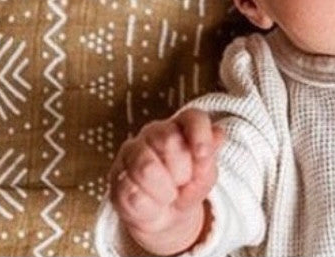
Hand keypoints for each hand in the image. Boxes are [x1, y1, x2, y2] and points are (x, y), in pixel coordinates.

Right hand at [108, 108, 226, 255]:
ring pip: (146, 167)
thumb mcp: (205, 176)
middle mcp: (153, 132)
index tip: (203, 155)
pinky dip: (149, 205)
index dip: (200, 134)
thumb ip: (208, 157)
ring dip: (164, 190)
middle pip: (169, 140)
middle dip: (182, 170)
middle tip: (182, 182)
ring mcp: (131, 152)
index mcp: (179, 126)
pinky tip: (152, 204)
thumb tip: (218, 133)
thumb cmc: (187, 187)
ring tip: (168, 195)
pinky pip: (132, 192)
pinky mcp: (116, 177)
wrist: (166, 217)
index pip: (192, 117)